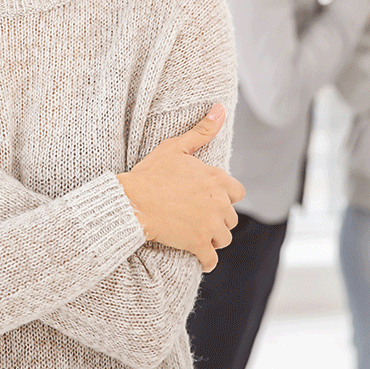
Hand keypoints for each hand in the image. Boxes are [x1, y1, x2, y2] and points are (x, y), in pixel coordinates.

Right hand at [116, 104, 244, 271]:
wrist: (131, 202)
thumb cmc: (150, 173)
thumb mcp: (175, 148)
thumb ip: (202, 131)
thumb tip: (220, 108)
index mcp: (218, 179)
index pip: (238, 193)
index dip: (224, 197)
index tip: (207, 198)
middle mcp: (220, 203)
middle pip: (231, 218)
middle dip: (217, 219)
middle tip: (196, 217)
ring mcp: (210, 225)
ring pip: (223, 239)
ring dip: (212, 239)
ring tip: (193, 233)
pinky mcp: (198, 244)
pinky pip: (211, 260)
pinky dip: (205, 260)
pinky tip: (195, 256)